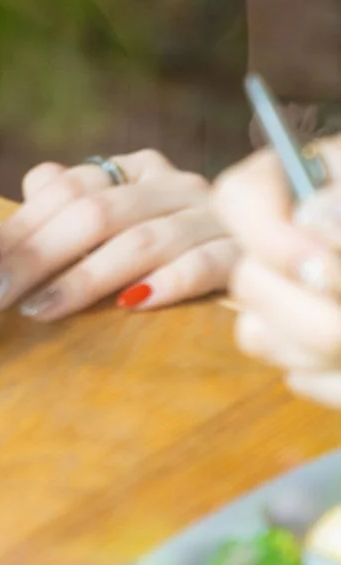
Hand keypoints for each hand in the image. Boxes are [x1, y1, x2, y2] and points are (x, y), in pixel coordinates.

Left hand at [0, 150, 234, 320]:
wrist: (271, 242)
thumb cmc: (170, 235)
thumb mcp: (118, 210)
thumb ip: (71, 199)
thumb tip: (35, 182)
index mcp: (134, 169)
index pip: (64, 190)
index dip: (16, 227)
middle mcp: (172, 185)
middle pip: (93, 214)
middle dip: (35, 257)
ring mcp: (210, 218)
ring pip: (139, 241)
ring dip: (84, 278)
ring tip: (41, 309)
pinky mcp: (242, 255)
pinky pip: (205, 266)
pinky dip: (167, 283)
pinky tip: (131, 304)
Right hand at [215, 140, 340, 407]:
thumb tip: (315, 216)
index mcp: (305, 186)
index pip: (239, 200)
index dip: (268, 236)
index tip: (324, 266)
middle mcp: (288, 244)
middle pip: (247, 280)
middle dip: (308, 312)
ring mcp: (296, 304)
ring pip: (260, 336)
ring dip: (322, 348)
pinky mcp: (314, 356)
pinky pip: (305, 379)